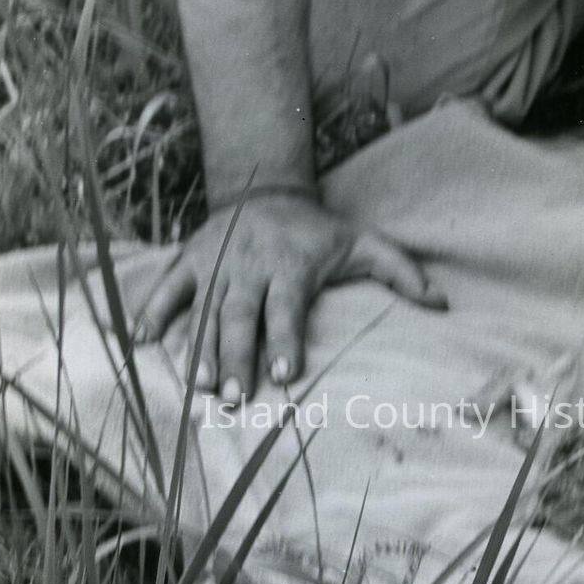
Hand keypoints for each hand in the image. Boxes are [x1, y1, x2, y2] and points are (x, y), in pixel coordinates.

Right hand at [134, 188, 441, 400]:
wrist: (265, 186)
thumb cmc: (319, 230)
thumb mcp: (364, 242)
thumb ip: (402, 273)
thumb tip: (443, 303)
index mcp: (290, 267)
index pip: (286, 308)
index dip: (284, 339)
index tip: (286, 374)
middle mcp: (249, 267)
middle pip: (240, 317)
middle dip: (236, 358)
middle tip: (235, 398)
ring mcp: (215, 264)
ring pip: (202, 310)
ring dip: (197, 349)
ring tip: (198, 388)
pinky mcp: (189, 260)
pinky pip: (167, 288)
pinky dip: (152, 312)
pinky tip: (141, 342)